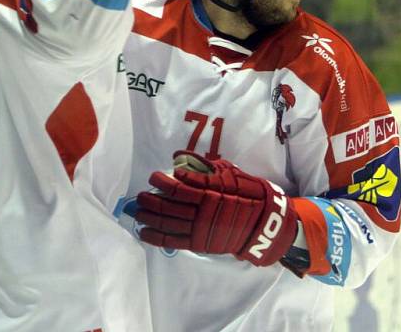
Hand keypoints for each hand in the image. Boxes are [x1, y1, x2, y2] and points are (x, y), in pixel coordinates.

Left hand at [135, 151, 297, 266]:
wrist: (262, 222)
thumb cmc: (246, 192)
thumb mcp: (228, 173)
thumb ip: (203, 166)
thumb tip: (178, 156)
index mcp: (209, 192)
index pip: (178, 187)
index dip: (162, 182)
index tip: (154, 177)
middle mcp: (202, 211)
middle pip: (169, 206)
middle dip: (151, 200)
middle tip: (140, 195)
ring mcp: (200, 229)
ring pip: (167, 223)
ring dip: (149, 217)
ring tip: (138, 211)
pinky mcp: (199, 243)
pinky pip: (173, 241)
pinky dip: (156, 237)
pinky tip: (144, 231)